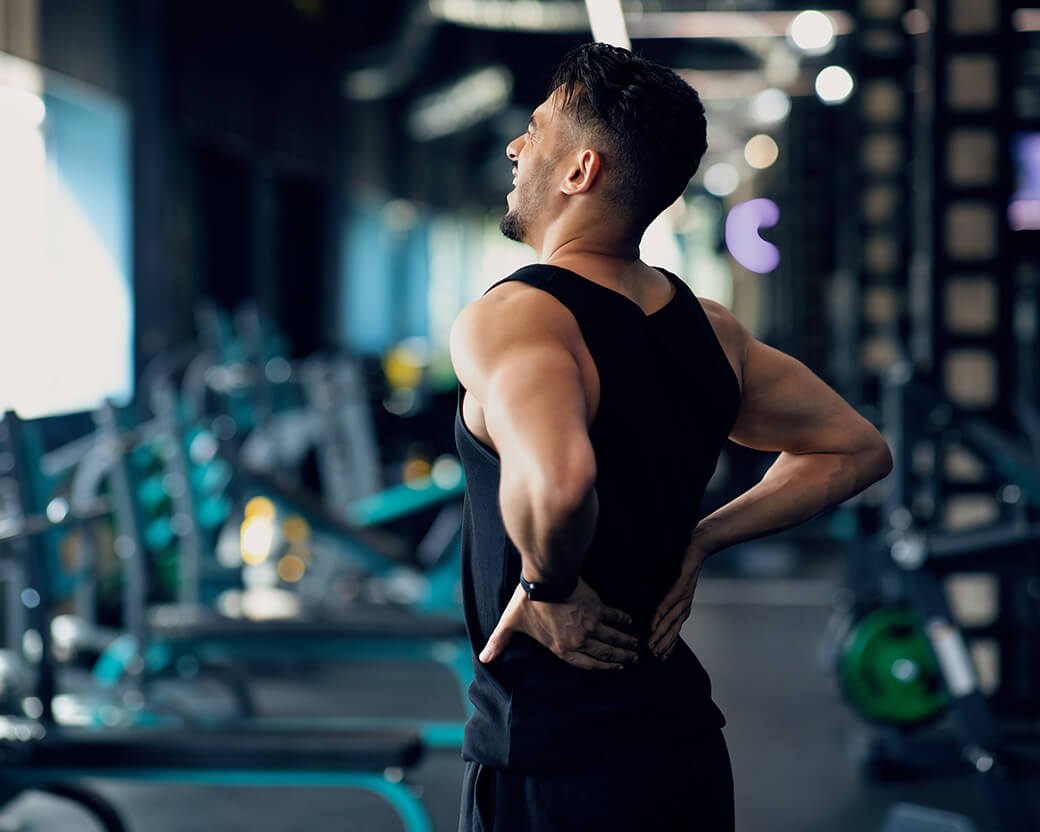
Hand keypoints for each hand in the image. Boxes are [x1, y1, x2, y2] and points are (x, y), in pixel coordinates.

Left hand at [479, 577, 639, 669]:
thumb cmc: (527, 602)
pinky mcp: (597, 607)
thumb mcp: (510, 624)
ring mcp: (590, 624)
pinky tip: (630, 622)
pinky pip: (614, 616)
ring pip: (612, 638)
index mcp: (562, 648)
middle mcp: (580, 640)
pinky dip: (623, 620)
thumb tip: (484, 658)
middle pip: (605, 653)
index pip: (587, 663)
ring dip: (625, 644)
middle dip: (620, 659)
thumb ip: (500, 642)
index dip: (603, 668)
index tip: (615, 669)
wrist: (545, 580)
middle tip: (633, 661)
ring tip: (636, 647)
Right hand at [648, 539, 709, 659]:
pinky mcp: (681, 586)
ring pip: (671, 619)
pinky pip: (669, 602)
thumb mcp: (675, 587)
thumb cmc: (685, 567)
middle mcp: (685, 605)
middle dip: (664, 643)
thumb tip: (655, 611)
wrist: (697, 548)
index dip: (669, 644)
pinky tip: (654, 621)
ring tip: (652, 643)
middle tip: (655, 655)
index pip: (675, 630)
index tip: (661, 657)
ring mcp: (684, 596)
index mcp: (684, 607)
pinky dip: (661, 613)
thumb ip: (667, 600)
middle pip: (674, 629)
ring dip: (661, 633)